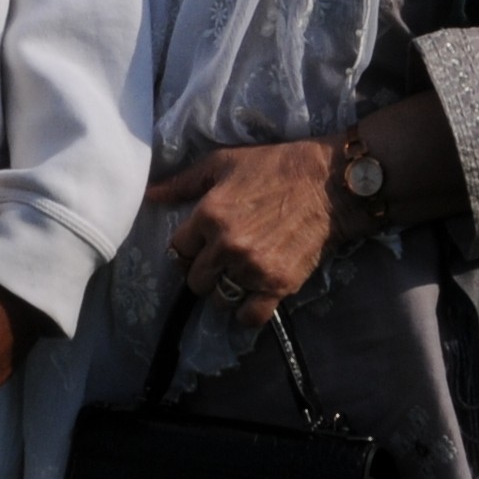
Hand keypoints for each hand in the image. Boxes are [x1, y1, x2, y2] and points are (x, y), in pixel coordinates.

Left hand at [150, 141, 339, 329]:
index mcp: (208, 216)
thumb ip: (183, 182)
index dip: (186, 250)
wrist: (328, 183)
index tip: (199, 247)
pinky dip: (247, 313)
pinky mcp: (278, 284)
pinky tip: (252, 299)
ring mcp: (252, 268)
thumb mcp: (224, 162)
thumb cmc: (275, 166)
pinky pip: (250, 316)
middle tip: (219, 263)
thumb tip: (150, 196)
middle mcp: (226, 246)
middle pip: (195, 280)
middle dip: (203, 272)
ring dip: (224, 292)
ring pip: (219, 300)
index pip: (177, 250)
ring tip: (238, 278)